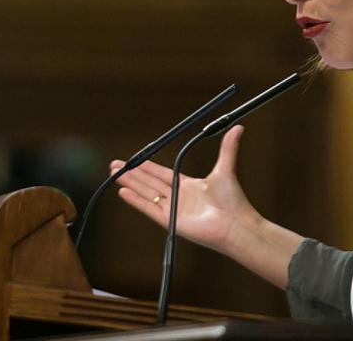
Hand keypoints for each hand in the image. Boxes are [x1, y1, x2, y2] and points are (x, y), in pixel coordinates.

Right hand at [110, 125, 258, 253]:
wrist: (235, 225)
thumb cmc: (232, 200)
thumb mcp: (225, 169)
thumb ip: (228, 149)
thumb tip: (237, 128)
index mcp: (189, 186)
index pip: (162, 174)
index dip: (147, 167)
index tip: (134, 160)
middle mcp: (179, 197)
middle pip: (150, 182)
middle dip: (133, 173)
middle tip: (116, 165)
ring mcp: (173, 210)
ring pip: (146, 193)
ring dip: (131, 183)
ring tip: (115, 175)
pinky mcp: (170, 221)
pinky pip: (149, 209)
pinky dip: (136, 201)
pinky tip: (123, 192)